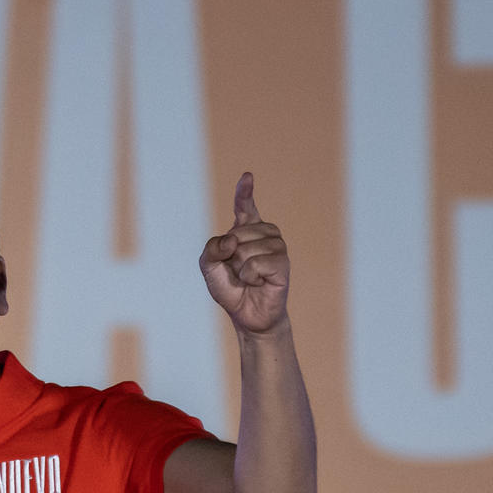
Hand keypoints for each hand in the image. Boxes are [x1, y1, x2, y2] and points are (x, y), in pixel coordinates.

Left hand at [199, 172, 290, 334]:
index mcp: (246, 231)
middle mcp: (265, 234)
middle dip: (229, 257)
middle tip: (238, 272)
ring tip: (248, 278)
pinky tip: (257, 282)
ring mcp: (276, 247)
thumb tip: (232, 240)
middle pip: (236, 233)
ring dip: (240, 269)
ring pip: (245, 248)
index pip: (245, 207)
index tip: (247, 176)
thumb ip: (211, 248)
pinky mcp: (282, 263)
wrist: (247, 316)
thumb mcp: (209, 267)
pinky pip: (255, 263)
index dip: (244, 192)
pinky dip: (249, 277)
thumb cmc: (231, 289)